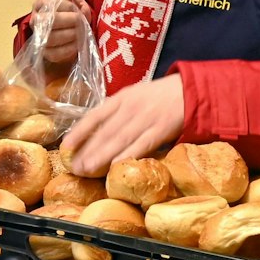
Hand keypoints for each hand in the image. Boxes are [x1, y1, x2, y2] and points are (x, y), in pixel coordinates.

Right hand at [32, 0, 93, 65]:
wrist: (64, 27)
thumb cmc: (68, 10)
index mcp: (41, 2)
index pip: (51, 3)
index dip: (68, 6)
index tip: (77, 9)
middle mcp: (36, 19)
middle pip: (49, 21)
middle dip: (69, 21)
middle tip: (80, 21)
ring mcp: (38, 36)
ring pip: (52, 38)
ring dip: (70, 35)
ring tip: (80, 32)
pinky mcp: (44, 52)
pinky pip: (55, 53)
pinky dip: (69, 49)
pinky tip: (76, 43)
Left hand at [64, 75, 184, 175]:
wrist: (194, 89)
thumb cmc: (163, 96)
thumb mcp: (136, 96)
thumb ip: (119, 111)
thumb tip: (97, 133)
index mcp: (121, 98)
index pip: (94, 116)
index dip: (78, 132)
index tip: (65, 148)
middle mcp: (130, 107)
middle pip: (104, 132)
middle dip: (87, 151)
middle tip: (73, 168)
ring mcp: (146, 118)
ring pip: (119, 140)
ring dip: (101, 157)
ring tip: (86, 170)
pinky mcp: (162, 129)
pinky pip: (141, 145)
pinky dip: (127, 156)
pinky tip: (115, 167)